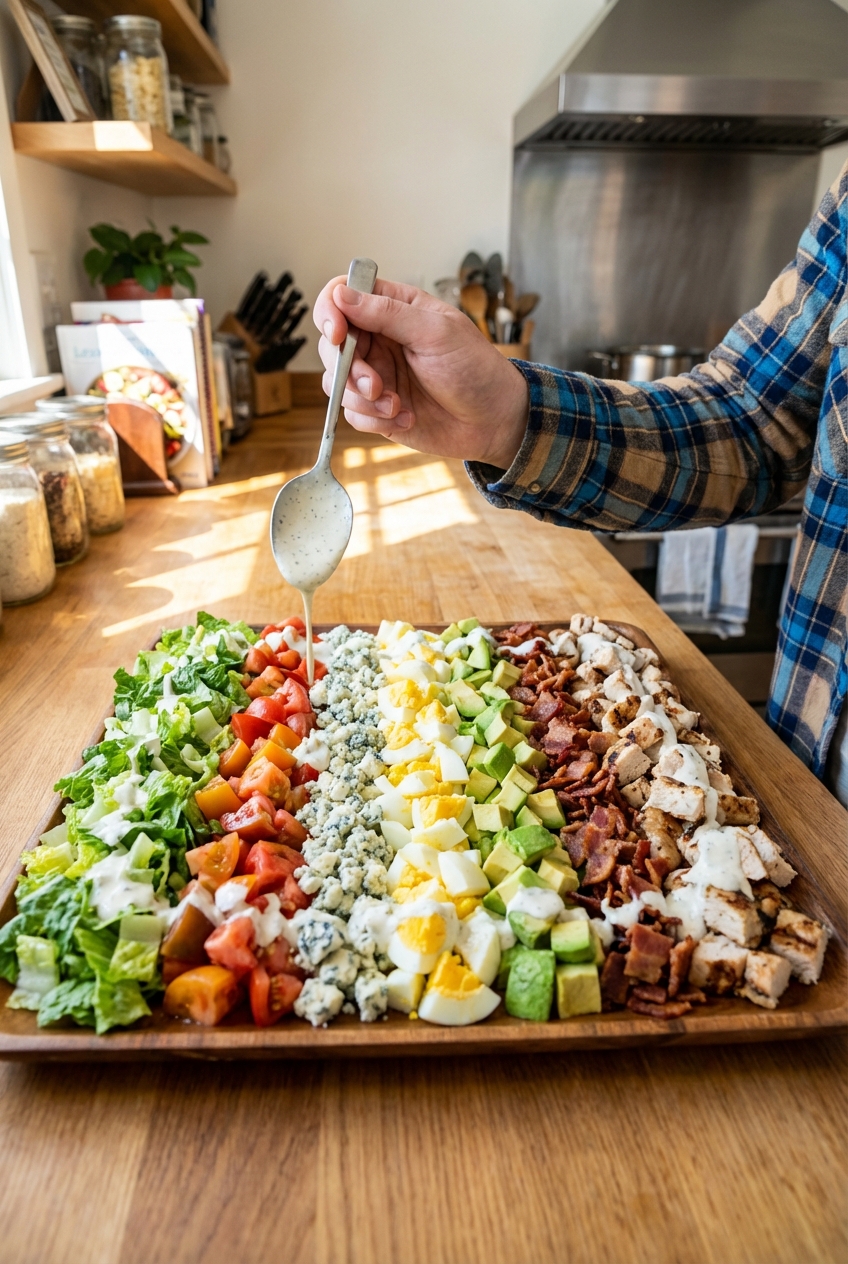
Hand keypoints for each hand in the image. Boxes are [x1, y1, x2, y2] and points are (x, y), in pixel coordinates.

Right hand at [313, 277, 527, 468]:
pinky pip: (353, 414)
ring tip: (396, 406)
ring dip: (361, 399)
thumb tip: (343, 296)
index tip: (338, 334)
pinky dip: (374, 420)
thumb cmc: (475, 369)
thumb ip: (388, 314)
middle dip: (347, 368)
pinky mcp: (377, 410)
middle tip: (376, 385)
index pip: (343, 296)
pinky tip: (406, 418)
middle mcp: (379, 340)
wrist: (494, 421)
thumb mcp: (436, 333)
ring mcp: (376, 375)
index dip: (331, 311)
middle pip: (332, 345)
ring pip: (336, 382)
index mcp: (393, 310)